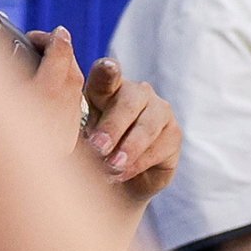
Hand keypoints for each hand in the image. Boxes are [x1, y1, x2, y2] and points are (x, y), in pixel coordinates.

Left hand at [83, 60, 181, 203]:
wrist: (117, 182)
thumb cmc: (92, 152)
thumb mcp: (77, 140)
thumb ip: (77, 132)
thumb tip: (80, 139)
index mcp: (108, 89)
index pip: (106, 75)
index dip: (107, 71)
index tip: (107, 68)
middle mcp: (137, 94)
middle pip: (128, 102)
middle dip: (112, 126)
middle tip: (97, 147)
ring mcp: (160, 112)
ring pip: (147, 126)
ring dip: (127, 148)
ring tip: (110, 166)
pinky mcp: (174, 135)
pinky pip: (159, 147)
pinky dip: (137, 163)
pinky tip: (120, 175)